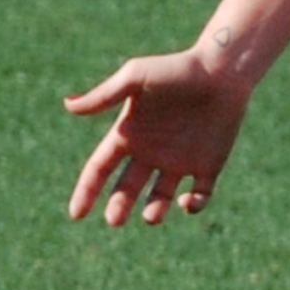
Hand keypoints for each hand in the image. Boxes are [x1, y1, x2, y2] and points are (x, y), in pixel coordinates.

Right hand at [65, 50, 249, 226]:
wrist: (222, 70)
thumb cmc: (176, 69)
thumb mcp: (135, 78)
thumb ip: (104, 95)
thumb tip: (68, 105)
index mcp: (129, 133)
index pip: (100, 168)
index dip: (87, 190)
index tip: (76, 214)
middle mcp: (151, 151)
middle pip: (127, 189)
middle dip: (119, 206)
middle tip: (115, 220)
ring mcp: (180, 160)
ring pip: (161, 198)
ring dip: (154, 212)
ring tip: (150, 216)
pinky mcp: (209, 165)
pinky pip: (199, 196)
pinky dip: (193, 205)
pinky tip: (187, 201)